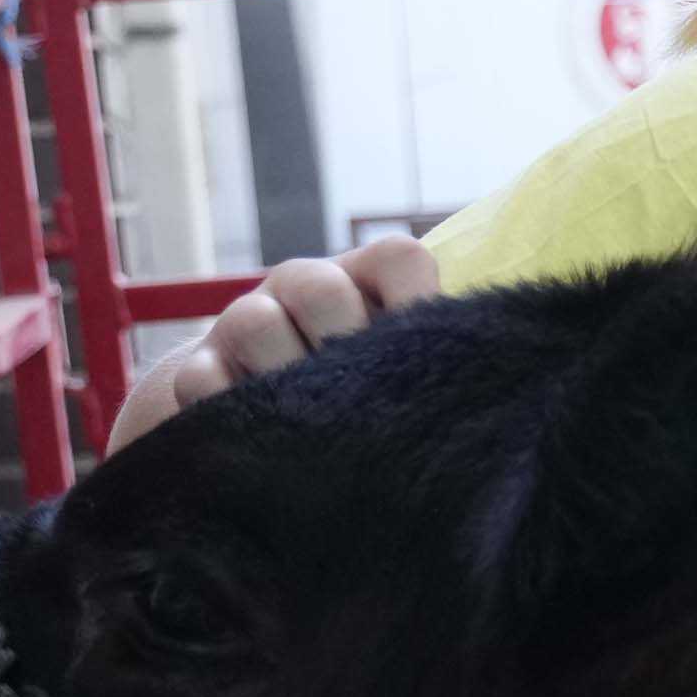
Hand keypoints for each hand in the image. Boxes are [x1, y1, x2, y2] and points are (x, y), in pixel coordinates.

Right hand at [104, 236, 442, 450]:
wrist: (256, 436)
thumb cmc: (355, 408)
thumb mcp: (400, 379)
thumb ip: (432, 363)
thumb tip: (501, 390)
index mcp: (364, 287)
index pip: (398, 258)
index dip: (415, 298)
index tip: (424, 347)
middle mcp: (302, 293)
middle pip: (320, 287)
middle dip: (341, 339)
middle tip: (359, 395)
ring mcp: (244, 327)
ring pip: (254, 321)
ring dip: (282, 373)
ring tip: (306, 421)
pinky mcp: (196, 374)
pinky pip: (201, 378)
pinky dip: (225, 406)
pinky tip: (255, 438)